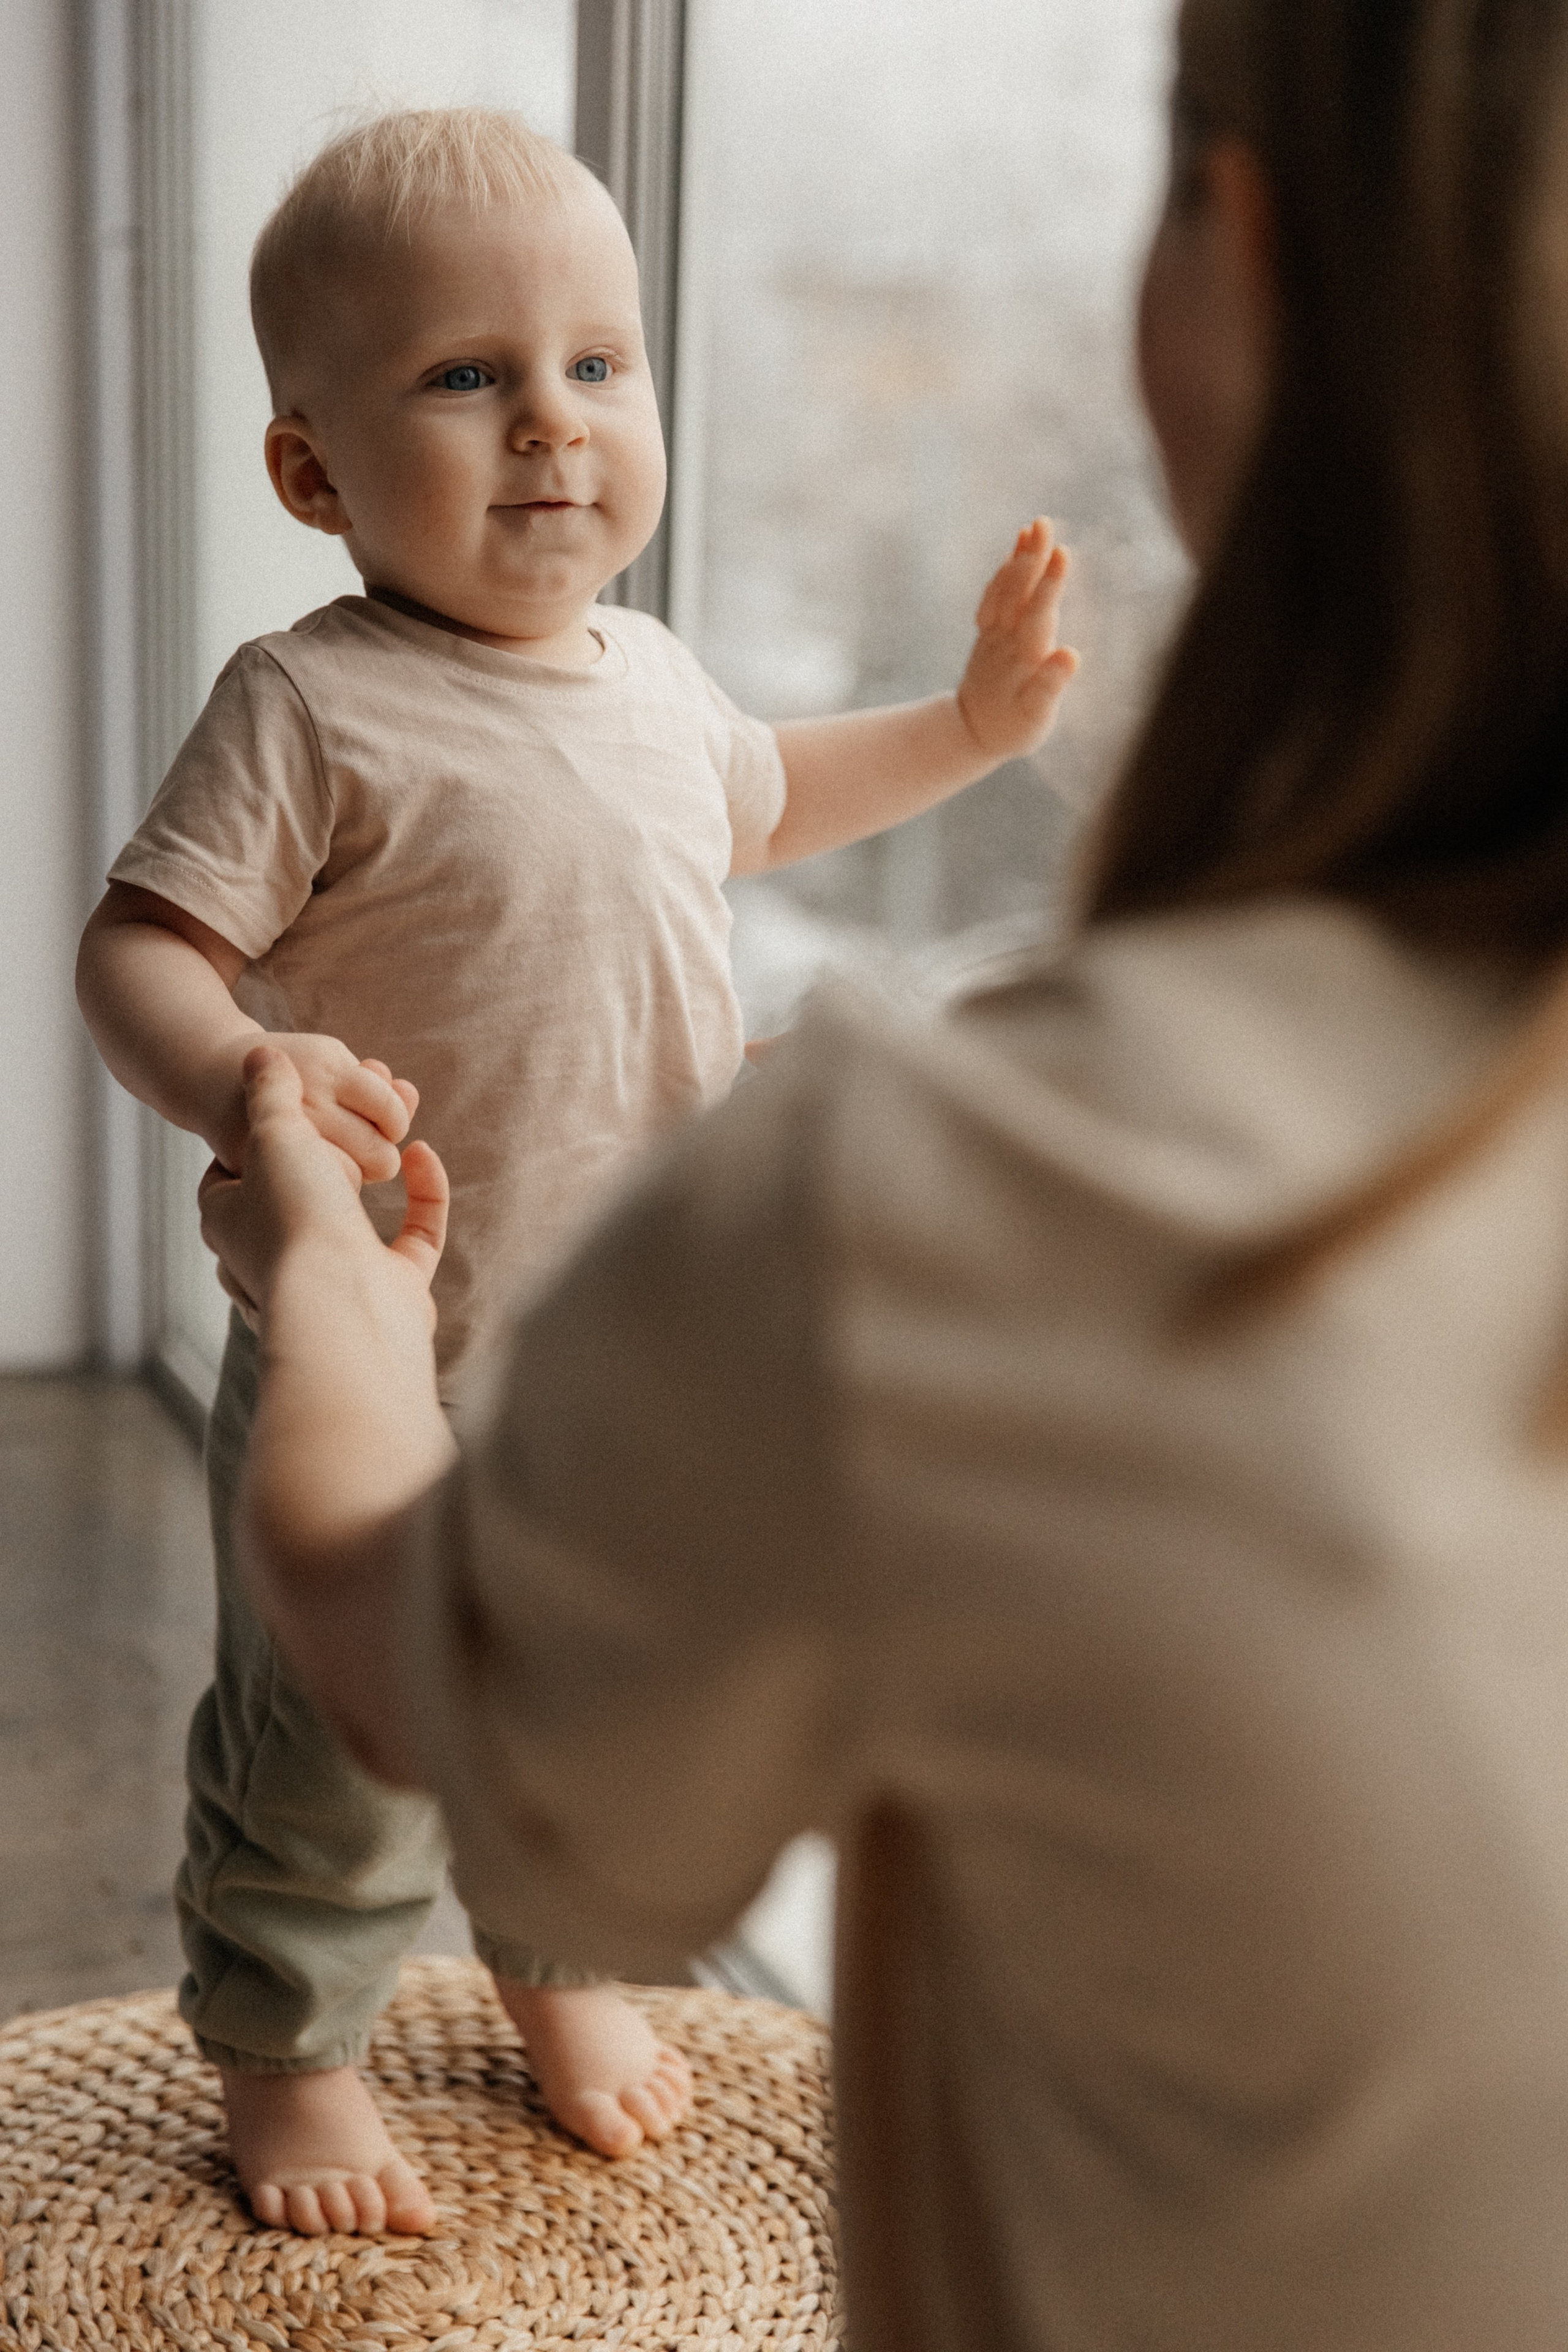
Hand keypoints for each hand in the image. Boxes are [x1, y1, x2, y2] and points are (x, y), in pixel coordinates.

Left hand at [198, 1045, 447, 1328]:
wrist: (343, 1306)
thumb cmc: (294, 1220)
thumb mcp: (274, 1135)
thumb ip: (272, 1092)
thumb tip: (259, 1053)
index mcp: (230, 1222)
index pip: (235, 1169)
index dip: (262, 1129)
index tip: (296, 1095)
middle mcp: (278, 1253)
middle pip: (307, 1184)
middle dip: (340, 1138)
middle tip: (364, 1100)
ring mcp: (337, 1275)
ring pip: (363, 1209)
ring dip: (384, 1159)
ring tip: (402, 1113)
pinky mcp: (392, 1287)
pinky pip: (415, 1234)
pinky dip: (425, 1194)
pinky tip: (425, 1155)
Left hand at [955, 517, 1078, 764]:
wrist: (970, 734)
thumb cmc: (1013, 729)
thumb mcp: (1036, 716)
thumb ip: (1051, 685)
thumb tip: (1071, 654)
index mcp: (1024, 657)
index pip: (1038, 612)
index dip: (1050, 583)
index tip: (1061, 552)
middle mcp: (1005, 640)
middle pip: (1019, 592)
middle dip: (1032, 557)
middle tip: (1044, 522)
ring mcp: (993, 635)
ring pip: (1005, 590)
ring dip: (1018, 558)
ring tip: (1032, 527)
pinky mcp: (986, 634)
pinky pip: (993, 597)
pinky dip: (1003, 573)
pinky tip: (1014, 554)